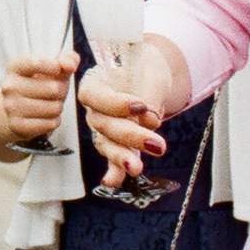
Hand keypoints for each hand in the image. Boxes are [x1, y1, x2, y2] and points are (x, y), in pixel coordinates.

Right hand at [0, 53, 77, 146]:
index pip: (36, 63)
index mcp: (15, 66)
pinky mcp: (17, 125)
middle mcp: (9, 86)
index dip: (54, 66)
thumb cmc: (41, 83)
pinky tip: (46, 117)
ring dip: (58, 107)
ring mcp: (11, 107)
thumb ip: (67, 59)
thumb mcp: (54, 68)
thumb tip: (69, 65)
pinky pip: (50, 124)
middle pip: (54, 89)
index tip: (58, 70)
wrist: (19, 108)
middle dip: (61, 91)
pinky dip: (54, 121)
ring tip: (50, 104)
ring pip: (54, 108)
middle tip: (55, 92)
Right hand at [77, 49, 172, 189]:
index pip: (96, 96)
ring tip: (137, 167)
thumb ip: (147, 95)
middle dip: (129, 136)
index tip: (141, 106)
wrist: (150, 77)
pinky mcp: (116, 143)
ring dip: (122, 157)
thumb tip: (149, 121)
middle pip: (104, 125)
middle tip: (156, 144)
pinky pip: (113, 158)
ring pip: (107, 144)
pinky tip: (114, 181)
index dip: (115, 103)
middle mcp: (94, 108)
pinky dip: (114, 170)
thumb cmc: (145, 68)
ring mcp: (103, 128)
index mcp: (95, 83)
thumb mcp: (149, 72)